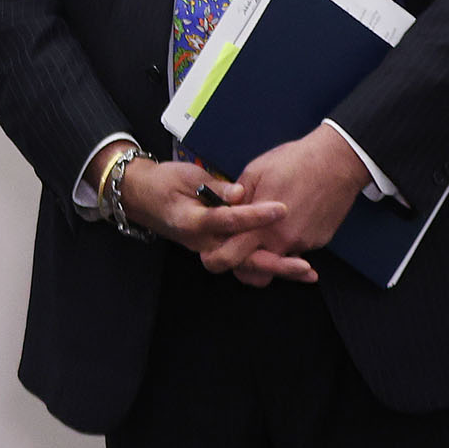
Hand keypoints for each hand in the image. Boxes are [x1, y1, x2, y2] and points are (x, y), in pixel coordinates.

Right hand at [114, 155, 315, 284]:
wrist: (140, 197)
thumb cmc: (163, 182)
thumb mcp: (186, 176)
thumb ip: (215, 187)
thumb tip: (240, 193)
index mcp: (192, 221)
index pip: (227, 220)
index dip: (255, 216)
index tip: (282, 209)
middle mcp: (201, 242)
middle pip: (240, 259)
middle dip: (274, 264)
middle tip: (304, 265)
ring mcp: (208, 248)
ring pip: (245, 265)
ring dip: (276, 269)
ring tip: (307, 272)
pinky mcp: (216, 248)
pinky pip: (242, 260)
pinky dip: (267, 264)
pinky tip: (291, 264)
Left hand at [232, 123, 369, 278]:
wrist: (338, 161)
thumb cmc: (294, 162)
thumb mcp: (254, 173)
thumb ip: (236, 199)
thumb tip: (223, 212)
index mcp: (261, 226)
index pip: (232, 256)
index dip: (219, 255)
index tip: (214, 249)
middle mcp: (283, 242)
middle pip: (257, 271)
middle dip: (245, 265)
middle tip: (240, 248)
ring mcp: (304, 244)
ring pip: (278, 262)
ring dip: (268, 253)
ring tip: (266, 229)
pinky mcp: (319, 242)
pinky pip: (297, 250)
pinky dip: (288, 243)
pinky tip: (289, 220)